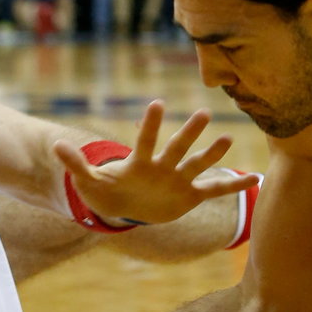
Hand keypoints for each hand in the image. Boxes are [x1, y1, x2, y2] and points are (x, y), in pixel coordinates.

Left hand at [55, 100, 256, 224]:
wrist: (127, 206)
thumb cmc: (108, 191)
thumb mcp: (90, 182)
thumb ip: (77, 165)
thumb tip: (54, 146)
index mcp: (139, 163)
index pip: (145, 141)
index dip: (150, 125)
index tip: (157, 104)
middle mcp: (163, 166)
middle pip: (177, 147)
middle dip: (189, 133)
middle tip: (203, 113)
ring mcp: (178, 179)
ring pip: (198, 164)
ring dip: (212, 154)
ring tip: (227, 139)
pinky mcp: (190, 195)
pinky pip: (215, 189)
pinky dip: (234, 185)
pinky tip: (256, 179)